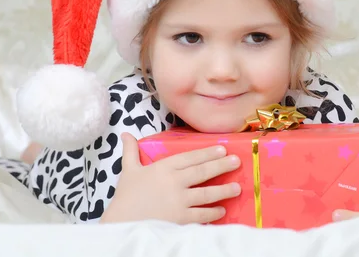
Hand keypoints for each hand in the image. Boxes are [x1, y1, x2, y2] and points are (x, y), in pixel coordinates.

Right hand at [101, 132, 240, 224]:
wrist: (121, 224)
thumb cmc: (125, 197)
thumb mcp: (128, 171)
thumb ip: (131, 151)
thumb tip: (125, 134)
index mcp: (163, 168)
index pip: (190, 158)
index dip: (207, 153)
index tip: (222, 149)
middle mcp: (174, 182)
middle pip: (203, 172)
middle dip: (222, 166)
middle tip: (237, 161)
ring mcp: (178, 201)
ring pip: (206, 193)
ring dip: (224, 190)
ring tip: (237, 187)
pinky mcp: (180, 218)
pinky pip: (201, 214)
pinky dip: (213, 212)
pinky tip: (222, 210)